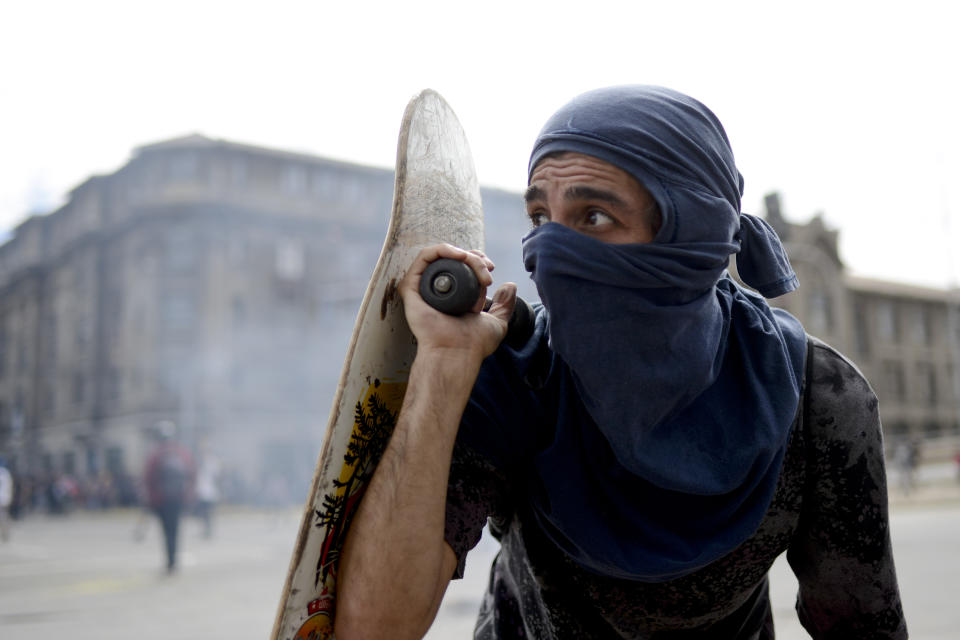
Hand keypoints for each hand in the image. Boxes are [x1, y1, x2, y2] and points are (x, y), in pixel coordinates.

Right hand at [399, 244, 516, 362]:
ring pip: (441, 256)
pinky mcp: (412, 287)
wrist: (458, 353)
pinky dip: (441, 250)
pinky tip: (459, 256)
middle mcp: (436, 292)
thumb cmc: (474, 344)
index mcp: (452, 297)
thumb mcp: (497, 322)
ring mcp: (423, 289)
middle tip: (487, 268)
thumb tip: (510, 285)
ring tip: (474, 263)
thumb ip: (504, 305)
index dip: (477, 261)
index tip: (491, 268)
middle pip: (452, 260)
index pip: (461, 268)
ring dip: (461, 253)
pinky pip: (423, 258)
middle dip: (474, 258)